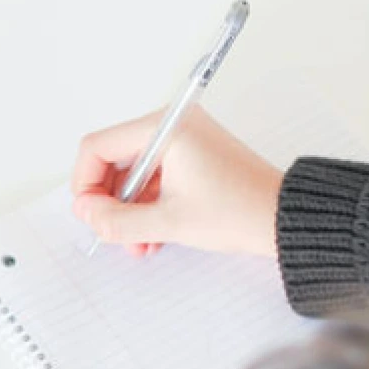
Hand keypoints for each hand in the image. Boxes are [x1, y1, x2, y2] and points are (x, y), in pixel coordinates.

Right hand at [71, 106, 282, 257]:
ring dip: (128, 210)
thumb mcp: (168, 222)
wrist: (283, 219)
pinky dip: (146, 206)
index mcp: (164, 128)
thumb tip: (86, 213)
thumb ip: (117, 220)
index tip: (90, 214)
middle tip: (111, 232)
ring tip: (137, 242)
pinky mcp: (191, 157)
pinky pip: (153, 179)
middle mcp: (171, 126)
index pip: (97, 146)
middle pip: (113, 160)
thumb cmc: (240, 211)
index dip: (85, 184)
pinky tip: (151, 235)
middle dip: (109, 202)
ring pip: (132, 175)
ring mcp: (182, 141)